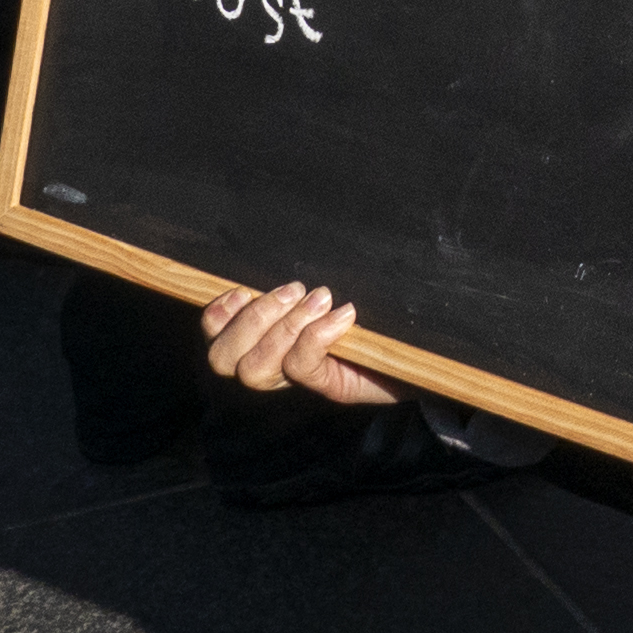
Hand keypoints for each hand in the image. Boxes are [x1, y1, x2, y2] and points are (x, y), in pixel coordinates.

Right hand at [202, 280, 401, 408]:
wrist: (417, 354)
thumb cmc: (369, 319)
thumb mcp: (328, 296)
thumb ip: (299, 285)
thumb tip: (282, 245)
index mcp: (264, 340)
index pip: (216, 337)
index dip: (217, 315)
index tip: (241, 289)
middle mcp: (274, 367)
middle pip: (224, 360)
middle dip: (251, 319)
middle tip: (294, 290)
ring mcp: (300, 382)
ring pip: (256, 369)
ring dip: (283, 327)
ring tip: (321, 299)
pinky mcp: (330, 388)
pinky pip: (303, 367)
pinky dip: (317, 335)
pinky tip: (344, 315)